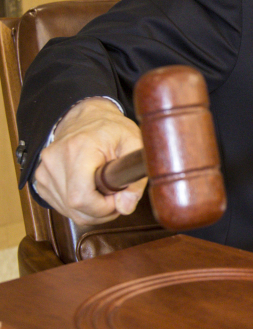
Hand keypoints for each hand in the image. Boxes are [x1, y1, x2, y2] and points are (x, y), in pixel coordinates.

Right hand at [34, 98, 146, 224]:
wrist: (88, 117)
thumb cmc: (112, 130)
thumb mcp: (134, 146)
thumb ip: (135, 178)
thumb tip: (125, 206)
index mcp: (78, 148)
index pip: (82, 198)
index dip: (104, 207)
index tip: (118, 196)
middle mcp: (55, 159)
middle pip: (75, 208)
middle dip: (101, 210)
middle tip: (115, 195)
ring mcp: (45, 170)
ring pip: (68, 210)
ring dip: (91, 209)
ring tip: (103, 189)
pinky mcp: (41, 179)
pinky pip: (61, 206)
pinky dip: (79, 206)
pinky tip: (89, 190)